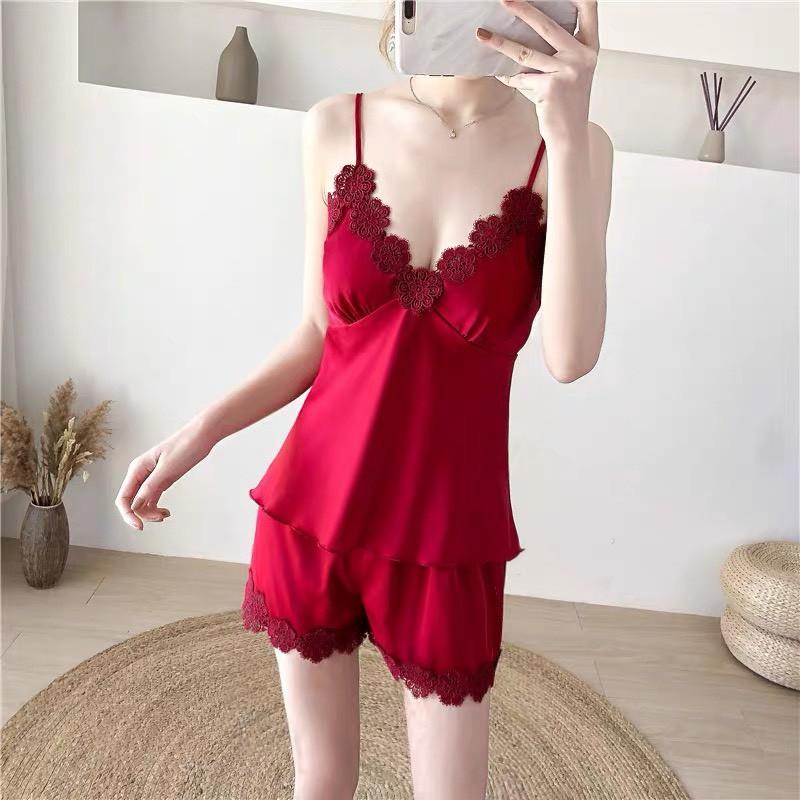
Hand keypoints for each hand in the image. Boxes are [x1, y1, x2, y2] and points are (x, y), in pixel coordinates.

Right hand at [114, 420, 213, 529]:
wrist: (202, 436)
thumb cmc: (185, 447)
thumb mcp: (167, 469)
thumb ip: (150, 487)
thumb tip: (135, 506)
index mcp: (137, 469)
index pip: (123, 498)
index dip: (128, 515)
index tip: (139, 527)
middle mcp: (140, 473)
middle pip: (131, 503)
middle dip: (142, 514)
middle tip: (161, 518)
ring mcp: (151, 477)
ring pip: (142, 502)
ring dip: (150, 512)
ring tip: (165, 514)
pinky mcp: (162, 479)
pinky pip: (152, 498)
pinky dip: (156, 507)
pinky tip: (166, 512)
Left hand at [476, 0, 599, 143]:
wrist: (570, 136)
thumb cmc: (568, 103)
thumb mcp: (572, 71)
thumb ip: (562, 49)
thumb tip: (530, 26)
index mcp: (590, 47)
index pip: (588, 8)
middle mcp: (582, 56)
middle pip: (548, 25)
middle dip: (523, 9)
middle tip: (504, 0)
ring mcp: (567, 71)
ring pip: (526, 52)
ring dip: (500, 43)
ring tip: (481, 35)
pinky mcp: (550, 87)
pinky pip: (520, 77)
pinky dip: (507, 76)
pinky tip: (497, 72)